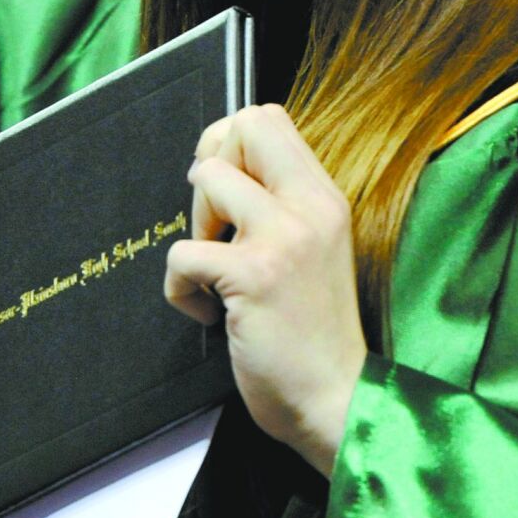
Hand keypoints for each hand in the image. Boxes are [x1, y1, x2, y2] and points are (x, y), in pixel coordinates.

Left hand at [164, 105, 366, 475]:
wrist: (337, 400)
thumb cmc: (316, 331)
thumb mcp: (315, 247)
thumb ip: (284, 205)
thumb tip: (226, 167)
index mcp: (324, 196)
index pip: (268, 117)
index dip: (229, 141)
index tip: (227, 192)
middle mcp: (309, 206)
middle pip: (241, 125)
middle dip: (209, 165)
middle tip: (215, 224)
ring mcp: (283, 238)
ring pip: (207, 177)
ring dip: (193, 225)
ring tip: (212, 267)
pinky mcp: (254, 277)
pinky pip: (183, 252)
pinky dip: (180, 286)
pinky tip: (208, 313)